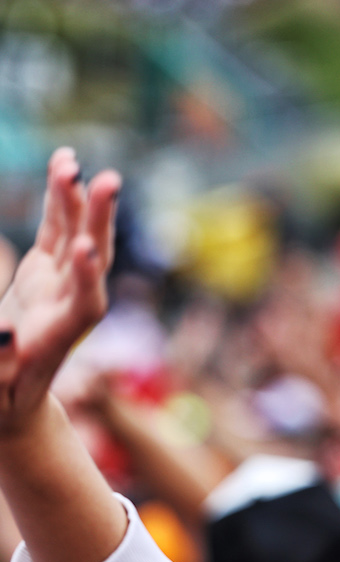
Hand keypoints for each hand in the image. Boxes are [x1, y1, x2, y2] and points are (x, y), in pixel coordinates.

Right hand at [0, 149, 119, 435]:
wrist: (11, 399)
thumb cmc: (1, 396)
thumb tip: (3, 331)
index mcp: (60, 337)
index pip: (86, 305)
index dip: (89, 277)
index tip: (89, 250)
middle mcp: (70, 304)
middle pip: (93, 259)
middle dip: (98, 220)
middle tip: (108, 181)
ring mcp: (62, 284)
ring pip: (78, 236)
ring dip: (77, 199)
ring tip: (71, 161)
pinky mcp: (48, 270)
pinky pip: (58, 230)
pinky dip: (60, 200)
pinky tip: (64, 166)